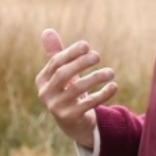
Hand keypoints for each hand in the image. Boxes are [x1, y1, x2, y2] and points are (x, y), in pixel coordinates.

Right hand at [35, 28, 117, 148]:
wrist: (72, 124)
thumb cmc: (67, 91)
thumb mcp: (61, 73)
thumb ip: (56, 53)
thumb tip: (47, 30)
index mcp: (42, 80)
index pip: (55, 62)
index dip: (71, 52)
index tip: (87, 45)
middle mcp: (46, 94)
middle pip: (63, 74)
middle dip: (81, 63)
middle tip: (98, 56)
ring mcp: (57, 107)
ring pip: (77, 89)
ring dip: (95, 77)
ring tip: (111, 72)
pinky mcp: (70, 118)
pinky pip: (88, 104)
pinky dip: (102, 94)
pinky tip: (113, 86)